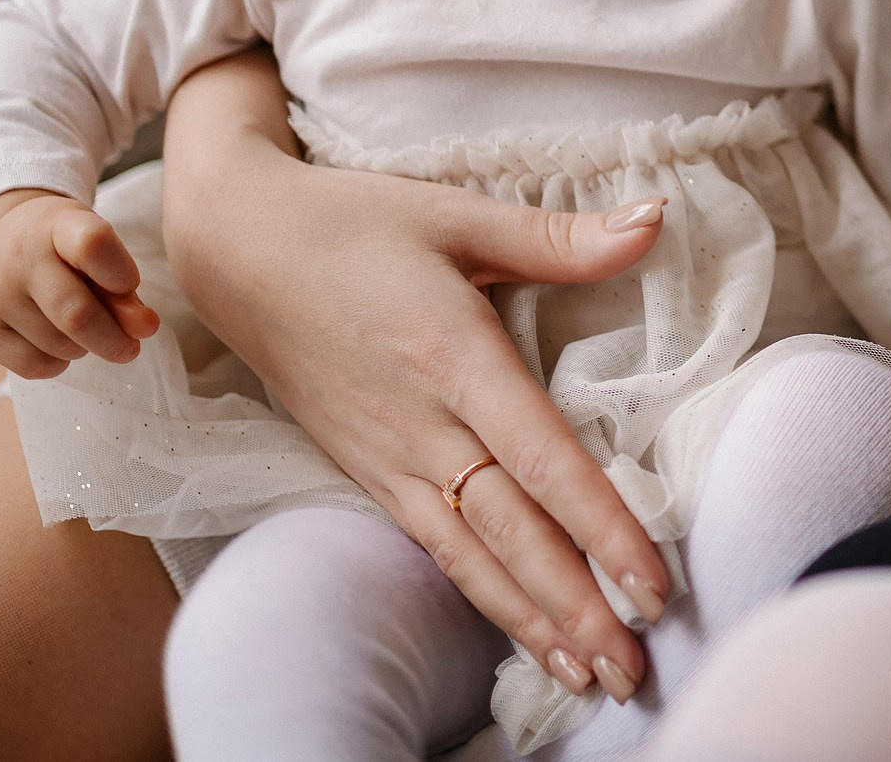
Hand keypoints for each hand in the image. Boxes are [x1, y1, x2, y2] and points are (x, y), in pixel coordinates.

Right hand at [0, 187, 160, 378]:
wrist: (1, 240)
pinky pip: (35, 366)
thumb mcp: (100, 253)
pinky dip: (58, 364)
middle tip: (130, 347)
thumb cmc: (65, 250)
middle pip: (76, 313)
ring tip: (79, 327)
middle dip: (113, 340)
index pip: (92, 245)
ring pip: (59, 345)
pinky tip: (55, 342)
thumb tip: (145, 330)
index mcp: (59, 225)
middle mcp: (19, 256)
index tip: (131, 285)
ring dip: (84, 348)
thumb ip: (125, 291)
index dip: (120, 272)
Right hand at [161, 50, 672, 702]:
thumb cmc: (353, 223)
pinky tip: (528, 636)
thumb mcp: (458, 213)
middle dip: (577, 605)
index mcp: (452, 355)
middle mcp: (421, 423)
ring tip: (597, 676)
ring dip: (536, 621)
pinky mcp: (367, 472)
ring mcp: (388, 457)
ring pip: (471, 557)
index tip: (651, 578)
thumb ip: (560, 236)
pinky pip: (435, 548)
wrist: (234, 248)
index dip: (599, 524)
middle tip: (638, 667)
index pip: (541, 457)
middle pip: (510, 531)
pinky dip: (484, 597)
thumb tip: (656, 219)